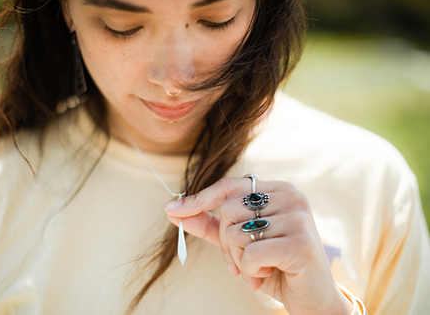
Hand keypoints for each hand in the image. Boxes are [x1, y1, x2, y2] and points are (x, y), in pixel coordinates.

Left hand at [164, 177, 351, 314]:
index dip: (200, 198)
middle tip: (240, 264)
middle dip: (225, 244)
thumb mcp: (239, 244)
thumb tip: (174, 210)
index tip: (172, 210)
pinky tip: (267, 276)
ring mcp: (298, 217)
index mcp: (278, 190)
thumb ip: (211, 225)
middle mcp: (291, 197)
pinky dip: (251, 271)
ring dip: (238, 260)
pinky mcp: (300, 242)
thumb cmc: (276, 267)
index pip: (229, 186)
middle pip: (228, 210)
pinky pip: (251, 254)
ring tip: (257, 271)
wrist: (313, 300)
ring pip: (237, 233)